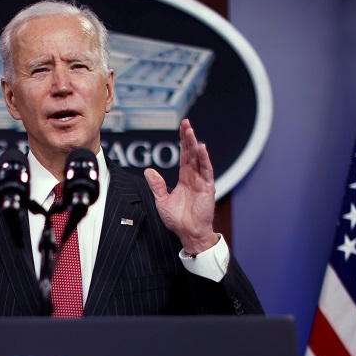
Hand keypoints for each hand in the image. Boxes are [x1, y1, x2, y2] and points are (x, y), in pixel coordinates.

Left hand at [144, 119, 218, 254]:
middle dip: (189, 138)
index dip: (183, 141)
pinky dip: (204, 159)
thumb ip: (157, 185)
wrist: (188, 232)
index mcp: (185, 177)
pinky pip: (206, 170)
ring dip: (195, 145)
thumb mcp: (162, 200)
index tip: (182, 127)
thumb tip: (148, 171)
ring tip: (191, 132)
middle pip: (191, 153)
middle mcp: (194, 176)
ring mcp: (202, 181)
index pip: (184, 155)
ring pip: (198, 159)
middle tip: (186, 123)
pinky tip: (201, 148)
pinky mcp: (207, 188)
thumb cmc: (178, 219)